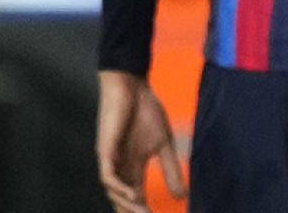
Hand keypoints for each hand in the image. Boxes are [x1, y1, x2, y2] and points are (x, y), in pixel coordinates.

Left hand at [97, 70, 186, 212]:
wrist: (133, 86)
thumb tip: (182, 197)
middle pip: (122, 199)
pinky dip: (118, 188)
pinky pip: (107, 176)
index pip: (136, 196)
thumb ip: (171, 170)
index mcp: (133, 166)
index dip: (143, 210)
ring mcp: (111, 160)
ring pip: (114, 192)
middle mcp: (120, 167)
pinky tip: (132, 195)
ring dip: (126, 205)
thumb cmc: (146, 111)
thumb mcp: (164, 144)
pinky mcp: (105, 150)